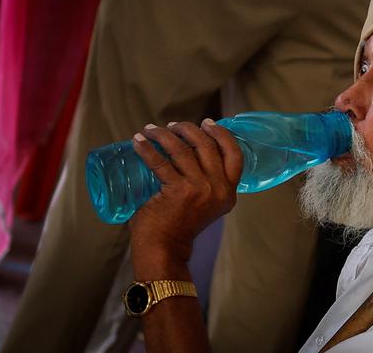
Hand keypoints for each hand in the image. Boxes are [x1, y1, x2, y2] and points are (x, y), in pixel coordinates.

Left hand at [129, 119, 242, 262]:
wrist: (165, 250)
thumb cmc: (179, 226)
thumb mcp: (205, 204)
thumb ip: (205, 183)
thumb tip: (189, 151)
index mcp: (229, 192)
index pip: (234, 154)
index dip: (222, 134)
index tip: (207, 122)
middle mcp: (218, 189)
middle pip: (207, 145)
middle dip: (188, 129)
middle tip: (172, 126)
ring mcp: (199, 189)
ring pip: (182, 149)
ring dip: (164, 134)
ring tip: (151, 130)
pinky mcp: (178, 191)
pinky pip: (160, 161)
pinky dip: (147, 148)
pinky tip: (138, 141)